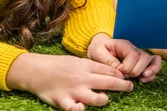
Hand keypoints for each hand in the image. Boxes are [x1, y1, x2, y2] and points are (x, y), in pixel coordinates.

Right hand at [6, 52, 132, 110]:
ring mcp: (73, 90)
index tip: (127, 78)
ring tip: (105, 98)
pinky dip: (81, 110)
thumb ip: (92, 67)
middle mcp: (82, 78)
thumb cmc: (59, 65)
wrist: (36, 70)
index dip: (121, 75)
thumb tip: (110, 72)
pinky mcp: (63, 102)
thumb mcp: (77, 61)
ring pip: (97, 98)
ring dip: (105, 100)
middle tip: (130, 87)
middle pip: (109, 82)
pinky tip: (83, 108)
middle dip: (123, 86)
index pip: (110, 70)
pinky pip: (75, 110)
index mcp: (86, 66)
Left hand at [87, 33, 160, 82]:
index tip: (118, 72)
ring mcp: (140, 56)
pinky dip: (153, 73)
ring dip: (150, 71)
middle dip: (135, 70)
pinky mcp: (142, 63)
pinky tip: (143, 80)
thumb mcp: (97, 53)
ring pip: (153, 60)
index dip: (127, 67)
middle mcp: (135, 49)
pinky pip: (155, 65)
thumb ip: (108, 61)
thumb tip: (120, 71)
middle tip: (125, 76)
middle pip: (145, 58)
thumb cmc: (99, 50)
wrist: (99, 49)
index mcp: (125, 45)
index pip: (133, 56)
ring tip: (142, 79)